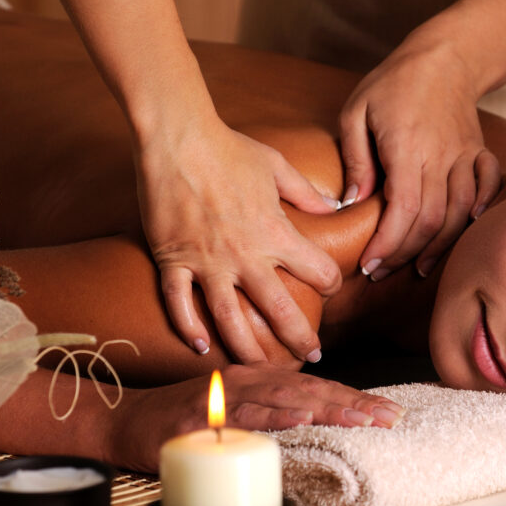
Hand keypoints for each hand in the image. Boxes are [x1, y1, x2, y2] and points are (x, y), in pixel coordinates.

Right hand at [114, 364, 404, 472]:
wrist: (125, 421)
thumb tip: (309, 426)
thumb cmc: (181, 421)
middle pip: (310, 390)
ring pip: (286, 398)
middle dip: (353, 403)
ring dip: (327, 407)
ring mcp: (225, 394)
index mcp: (258, 379)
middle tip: (391, 416)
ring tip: (362, 418)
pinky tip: (302, 419)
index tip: (388, 412)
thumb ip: (268, 415)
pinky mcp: (204, 414)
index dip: (353, 398)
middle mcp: (247, 379)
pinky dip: (276, 415)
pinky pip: (245, 414)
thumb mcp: (233, 413)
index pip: (315, 388)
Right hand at [139, 116, 342, 363]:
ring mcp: (206, 261)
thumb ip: (306, 193)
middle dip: (299, 338)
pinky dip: (188, 328)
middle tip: (310, 356)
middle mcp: (244, 255)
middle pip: (279, 310)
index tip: (330, 287)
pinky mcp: (172, 260)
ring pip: (230, 319)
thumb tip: (333, 206)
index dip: (330, 281)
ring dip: (248, 349)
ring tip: (261, 368)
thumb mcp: (277, 167)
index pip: (317, 270)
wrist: (177, 137)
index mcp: (274, 232)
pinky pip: (179, 303)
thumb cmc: (229, 147)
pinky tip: (200, 348)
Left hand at [339, 35, 499, 279]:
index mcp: (406, 147)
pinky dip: (480, 212)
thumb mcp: (356, 111)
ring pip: (460, 212)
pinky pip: (488, 188)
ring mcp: (465, 155)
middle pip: (431, 220)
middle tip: (383, 270)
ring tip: (417, 266)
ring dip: (439, 245)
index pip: (404, 209)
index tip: (370, 264)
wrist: (445, 56)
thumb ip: (355, 158)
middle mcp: (440, 156)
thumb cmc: (393, 83)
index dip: (388, 243)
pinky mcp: (479, 152)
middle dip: (405, 253)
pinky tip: (464, 231)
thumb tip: (353, 201)